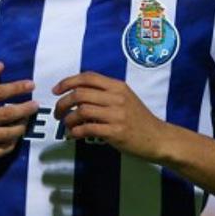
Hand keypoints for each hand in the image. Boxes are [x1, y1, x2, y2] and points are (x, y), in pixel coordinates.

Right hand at [0, 61, 38, 158]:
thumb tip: (1, 66)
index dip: (16, 88)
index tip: (31, 85)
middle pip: (3, 115)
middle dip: (24, 109)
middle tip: (35, 105)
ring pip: (2, 135)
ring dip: (19, 128)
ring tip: (25, 122)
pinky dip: (8, 146)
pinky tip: (13, 138)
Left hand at [53, 72, 168, 161]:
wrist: (159, 138)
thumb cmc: (139, 119)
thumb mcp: (126, 98)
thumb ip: (105, 92)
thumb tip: (77, 92)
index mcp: (118, 86)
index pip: (88, 77)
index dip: (67, 81)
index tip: (56, 90)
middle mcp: (117, 98)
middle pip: (80, 93)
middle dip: (62, 103)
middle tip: (58, 112)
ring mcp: (117, 115)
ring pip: (81, 111)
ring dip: (68, 119)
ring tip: (66, 125)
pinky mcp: (116, 132)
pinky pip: (88, 129)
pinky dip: (76, 132)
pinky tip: (73, 135)